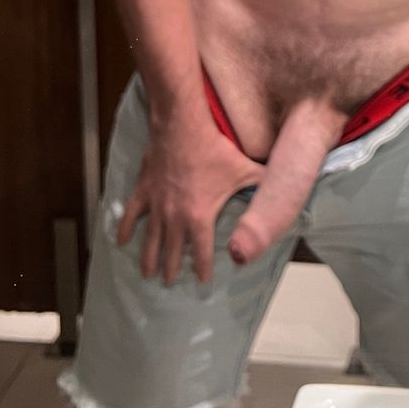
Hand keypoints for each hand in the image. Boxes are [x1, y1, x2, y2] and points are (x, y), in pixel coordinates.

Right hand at [118, 96, 347, 283]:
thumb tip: (287, 192)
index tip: (201, 281)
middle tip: (170, 282)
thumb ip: (263, 186)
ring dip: (148, 258)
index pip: (200, 253)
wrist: (182, 125)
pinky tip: (121, 241)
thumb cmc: (214, 148)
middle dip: (172, 269)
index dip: (201, 269)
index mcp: (199, 218)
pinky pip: (131, 215)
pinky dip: (124, 229)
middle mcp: (174, 218)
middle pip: (171, 252)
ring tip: (147, 273)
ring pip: (149, 240)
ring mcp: (156, 205)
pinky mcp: (143, 190)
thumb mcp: (245, 169)